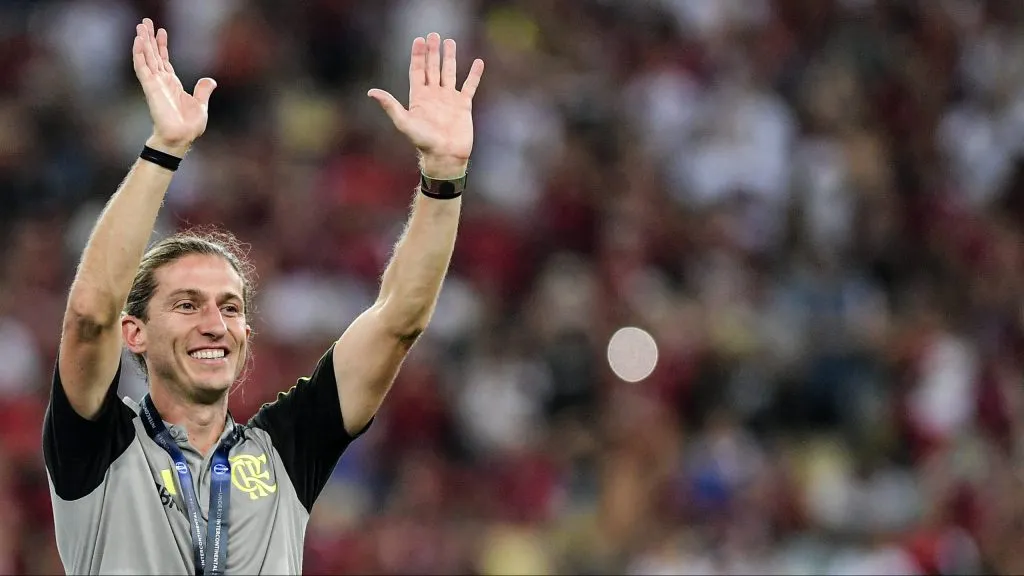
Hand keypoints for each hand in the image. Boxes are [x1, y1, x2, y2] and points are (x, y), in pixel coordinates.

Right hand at [132, 18, 216, 155]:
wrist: (181, 137)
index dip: (162, 45)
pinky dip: (139, 54)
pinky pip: (142, 68)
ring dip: (142, 42)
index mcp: (172, 83)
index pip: (164, 60)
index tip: (161, 31)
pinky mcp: (151, 88)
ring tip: (140, 26)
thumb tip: (210, 80)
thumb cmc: (189, 125)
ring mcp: (154, 84)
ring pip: (146, 58)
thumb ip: (203, 90)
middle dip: (149, 38)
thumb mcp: (201, 104)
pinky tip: (138, 42)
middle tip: (144, 22)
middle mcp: (161, 81)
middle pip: (153, 54)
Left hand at [368, 33, 484, 179]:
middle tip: (433, 35)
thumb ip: (390, 106)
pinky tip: (478, 62)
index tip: (419, 40)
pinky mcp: (463, 105)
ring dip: (449, 58)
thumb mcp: (404, 123)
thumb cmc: (424, 142)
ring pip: (449, 73)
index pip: (418, 70)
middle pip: (432, 68)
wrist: (445, 157)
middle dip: (432, 51)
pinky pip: (470, 86)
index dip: (418, 55)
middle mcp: (434, 95)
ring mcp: (449, 99)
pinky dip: (474, 74)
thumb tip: (372, 92)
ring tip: (450, 42)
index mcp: (419, 97)